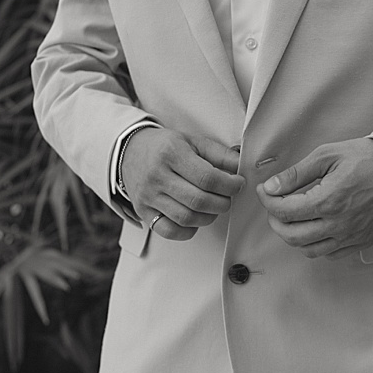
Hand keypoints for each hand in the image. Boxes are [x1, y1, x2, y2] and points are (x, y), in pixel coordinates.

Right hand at [121, 128, 242, 240]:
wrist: (130, 151)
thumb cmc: (165, 147)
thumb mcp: (193, 142)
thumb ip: (220, 154)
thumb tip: (242, 167)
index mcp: (171, 153)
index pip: (207, 178)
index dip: (229, 185)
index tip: (238, 184)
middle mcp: (157, 175)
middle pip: (198, 201)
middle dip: (222, 203)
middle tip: (227, 197)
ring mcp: (148, 196)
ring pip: (186, 218)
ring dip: (208, 217)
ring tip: (212, 207)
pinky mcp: (143, 211)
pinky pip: (169, 230)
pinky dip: (188, 230)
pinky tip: (194, 218)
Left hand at [257, 138, 372, 259]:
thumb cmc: (369, 158)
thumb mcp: (328, 155)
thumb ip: (297, 174)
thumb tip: (273, 186)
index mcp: (329, 201)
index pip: (284, 211)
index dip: (268, 201)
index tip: (266, 191)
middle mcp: (340, 224)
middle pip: (292, 236)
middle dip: (275, 221)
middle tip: (274, 206)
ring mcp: (352, 236)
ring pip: (309, 250)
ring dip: (293, 236)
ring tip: (292, 218)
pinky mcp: (362, 241)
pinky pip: (330, 254)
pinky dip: (316, 245)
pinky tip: (314, 228)